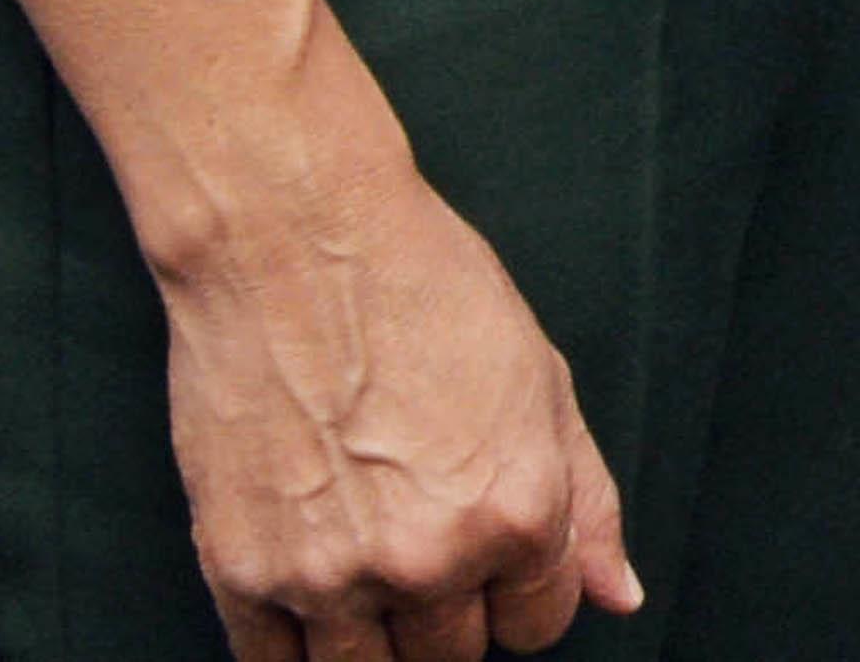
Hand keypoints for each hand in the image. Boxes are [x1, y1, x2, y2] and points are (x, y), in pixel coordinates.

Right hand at [156, 165, 641, 660]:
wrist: (294, 240)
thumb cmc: (426, 289)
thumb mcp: (542, 380)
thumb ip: (588, 502)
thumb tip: (618, 598)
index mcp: (518, 512)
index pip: (538, 626)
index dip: (522, 590)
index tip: (492, 550)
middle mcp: (430, 559)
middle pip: (452, 659)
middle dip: (450, 614)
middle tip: (423, 541)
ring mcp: (330, 575)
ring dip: (376, 639)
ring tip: (368, 561)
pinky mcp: (241, 572)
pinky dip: (295, 649)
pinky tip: (308, 592)